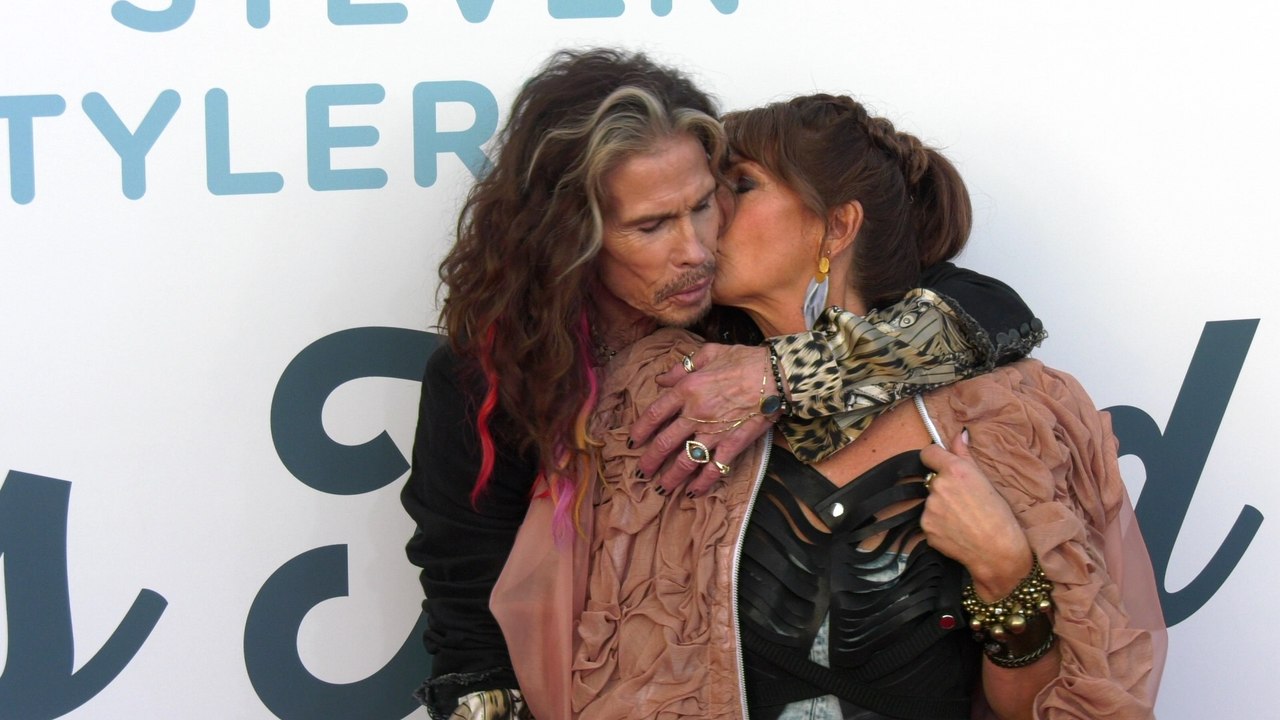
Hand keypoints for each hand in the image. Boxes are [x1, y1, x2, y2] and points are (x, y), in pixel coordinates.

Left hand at [629, 343, 773, 496]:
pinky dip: (703, 483)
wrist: (776, 374)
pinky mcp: (733, 444)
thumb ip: (681, 367)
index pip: (654, 414)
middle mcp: (695, 414)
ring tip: (662, 488)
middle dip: (649, 461)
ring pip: (685, 461)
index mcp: (687, 390)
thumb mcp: (708, 353)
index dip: (640, 430)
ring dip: (671, 477)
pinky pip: (715, 468)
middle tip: (641, 472)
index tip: (632, 442)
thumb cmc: (744, 360)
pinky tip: (694, 492)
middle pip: (664, 443)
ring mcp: (714, 432)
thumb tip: (660, 379)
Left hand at [919, 428, 1032, 600]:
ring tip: (963, 519)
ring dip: (941, 507)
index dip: (934, 457)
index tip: (940, 463)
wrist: (998, 551)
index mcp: (954, 470)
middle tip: (964, 501)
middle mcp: (938, 487)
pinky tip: (957, 531)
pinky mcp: (926, 528)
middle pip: (932, 480)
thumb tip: (958, 434)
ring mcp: (929, 508)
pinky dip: (939, 525)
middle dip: (944, 488)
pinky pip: (929, 521)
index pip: (928, 453)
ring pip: (931, 502)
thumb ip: (965, 455)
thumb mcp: (986, 480)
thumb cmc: (999, 515)